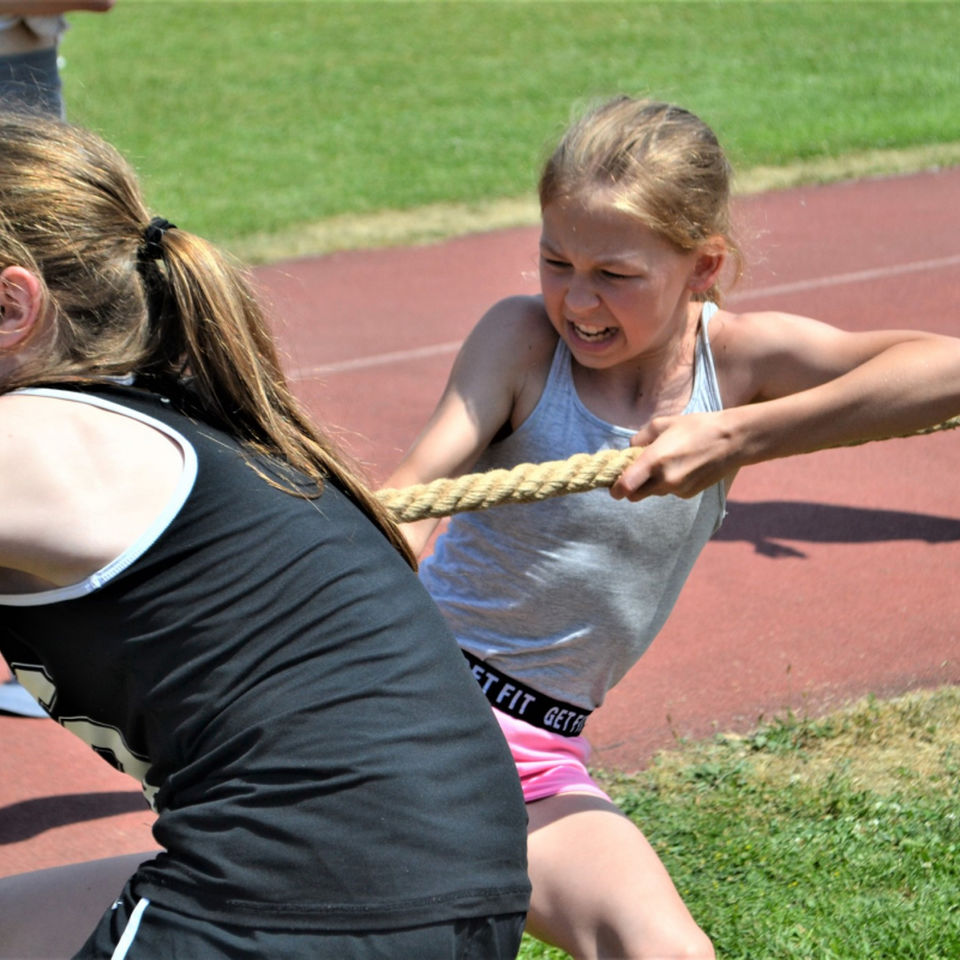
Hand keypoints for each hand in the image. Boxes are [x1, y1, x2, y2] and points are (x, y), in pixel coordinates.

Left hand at [610, 411, 739, 500]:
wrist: (733, 440)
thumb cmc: (696, 427)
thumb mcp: (662, 423)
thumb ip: (640, 438)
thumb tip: (630, 450)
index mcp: (654, 460)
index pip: (625, 487)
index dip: (615, 488)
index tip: (614, 484)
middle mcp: (665, 480)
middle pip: (634, 496)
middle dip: (630, 487)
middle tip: (634, 472)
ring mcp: (678, 489)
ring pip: (653, 493)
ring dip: (651, 483)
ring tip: (664, 462)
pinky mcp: (688, 494)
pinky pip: (669, 492)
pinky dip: (668, 483)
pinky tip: (681, 466)